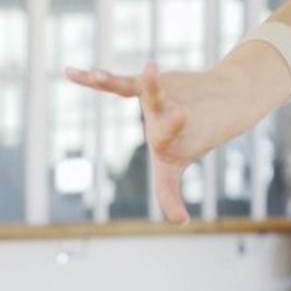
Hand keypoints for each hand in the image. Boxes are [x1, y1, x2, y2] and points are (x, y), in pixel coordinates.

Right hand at [65, 61, 201, 222]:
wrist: (220, 98)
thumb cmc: (192, 136)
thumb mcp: (175, 163)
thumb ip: (169, 191)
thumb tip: (182, 223)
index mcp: (171, 156)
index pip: (167, 183)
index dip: (171, 201)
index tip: (180, 221)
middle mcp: (168, 128)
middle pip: (164, 130)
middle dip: (171, 124)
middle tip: (182, 114)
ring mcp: (159, 105)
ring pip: (152, 95)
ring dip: (151, 84)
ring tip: (150, 67)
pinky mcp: (147, 87)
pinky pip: (119, 83)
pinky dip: (96, 79)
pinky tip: (69, 73)